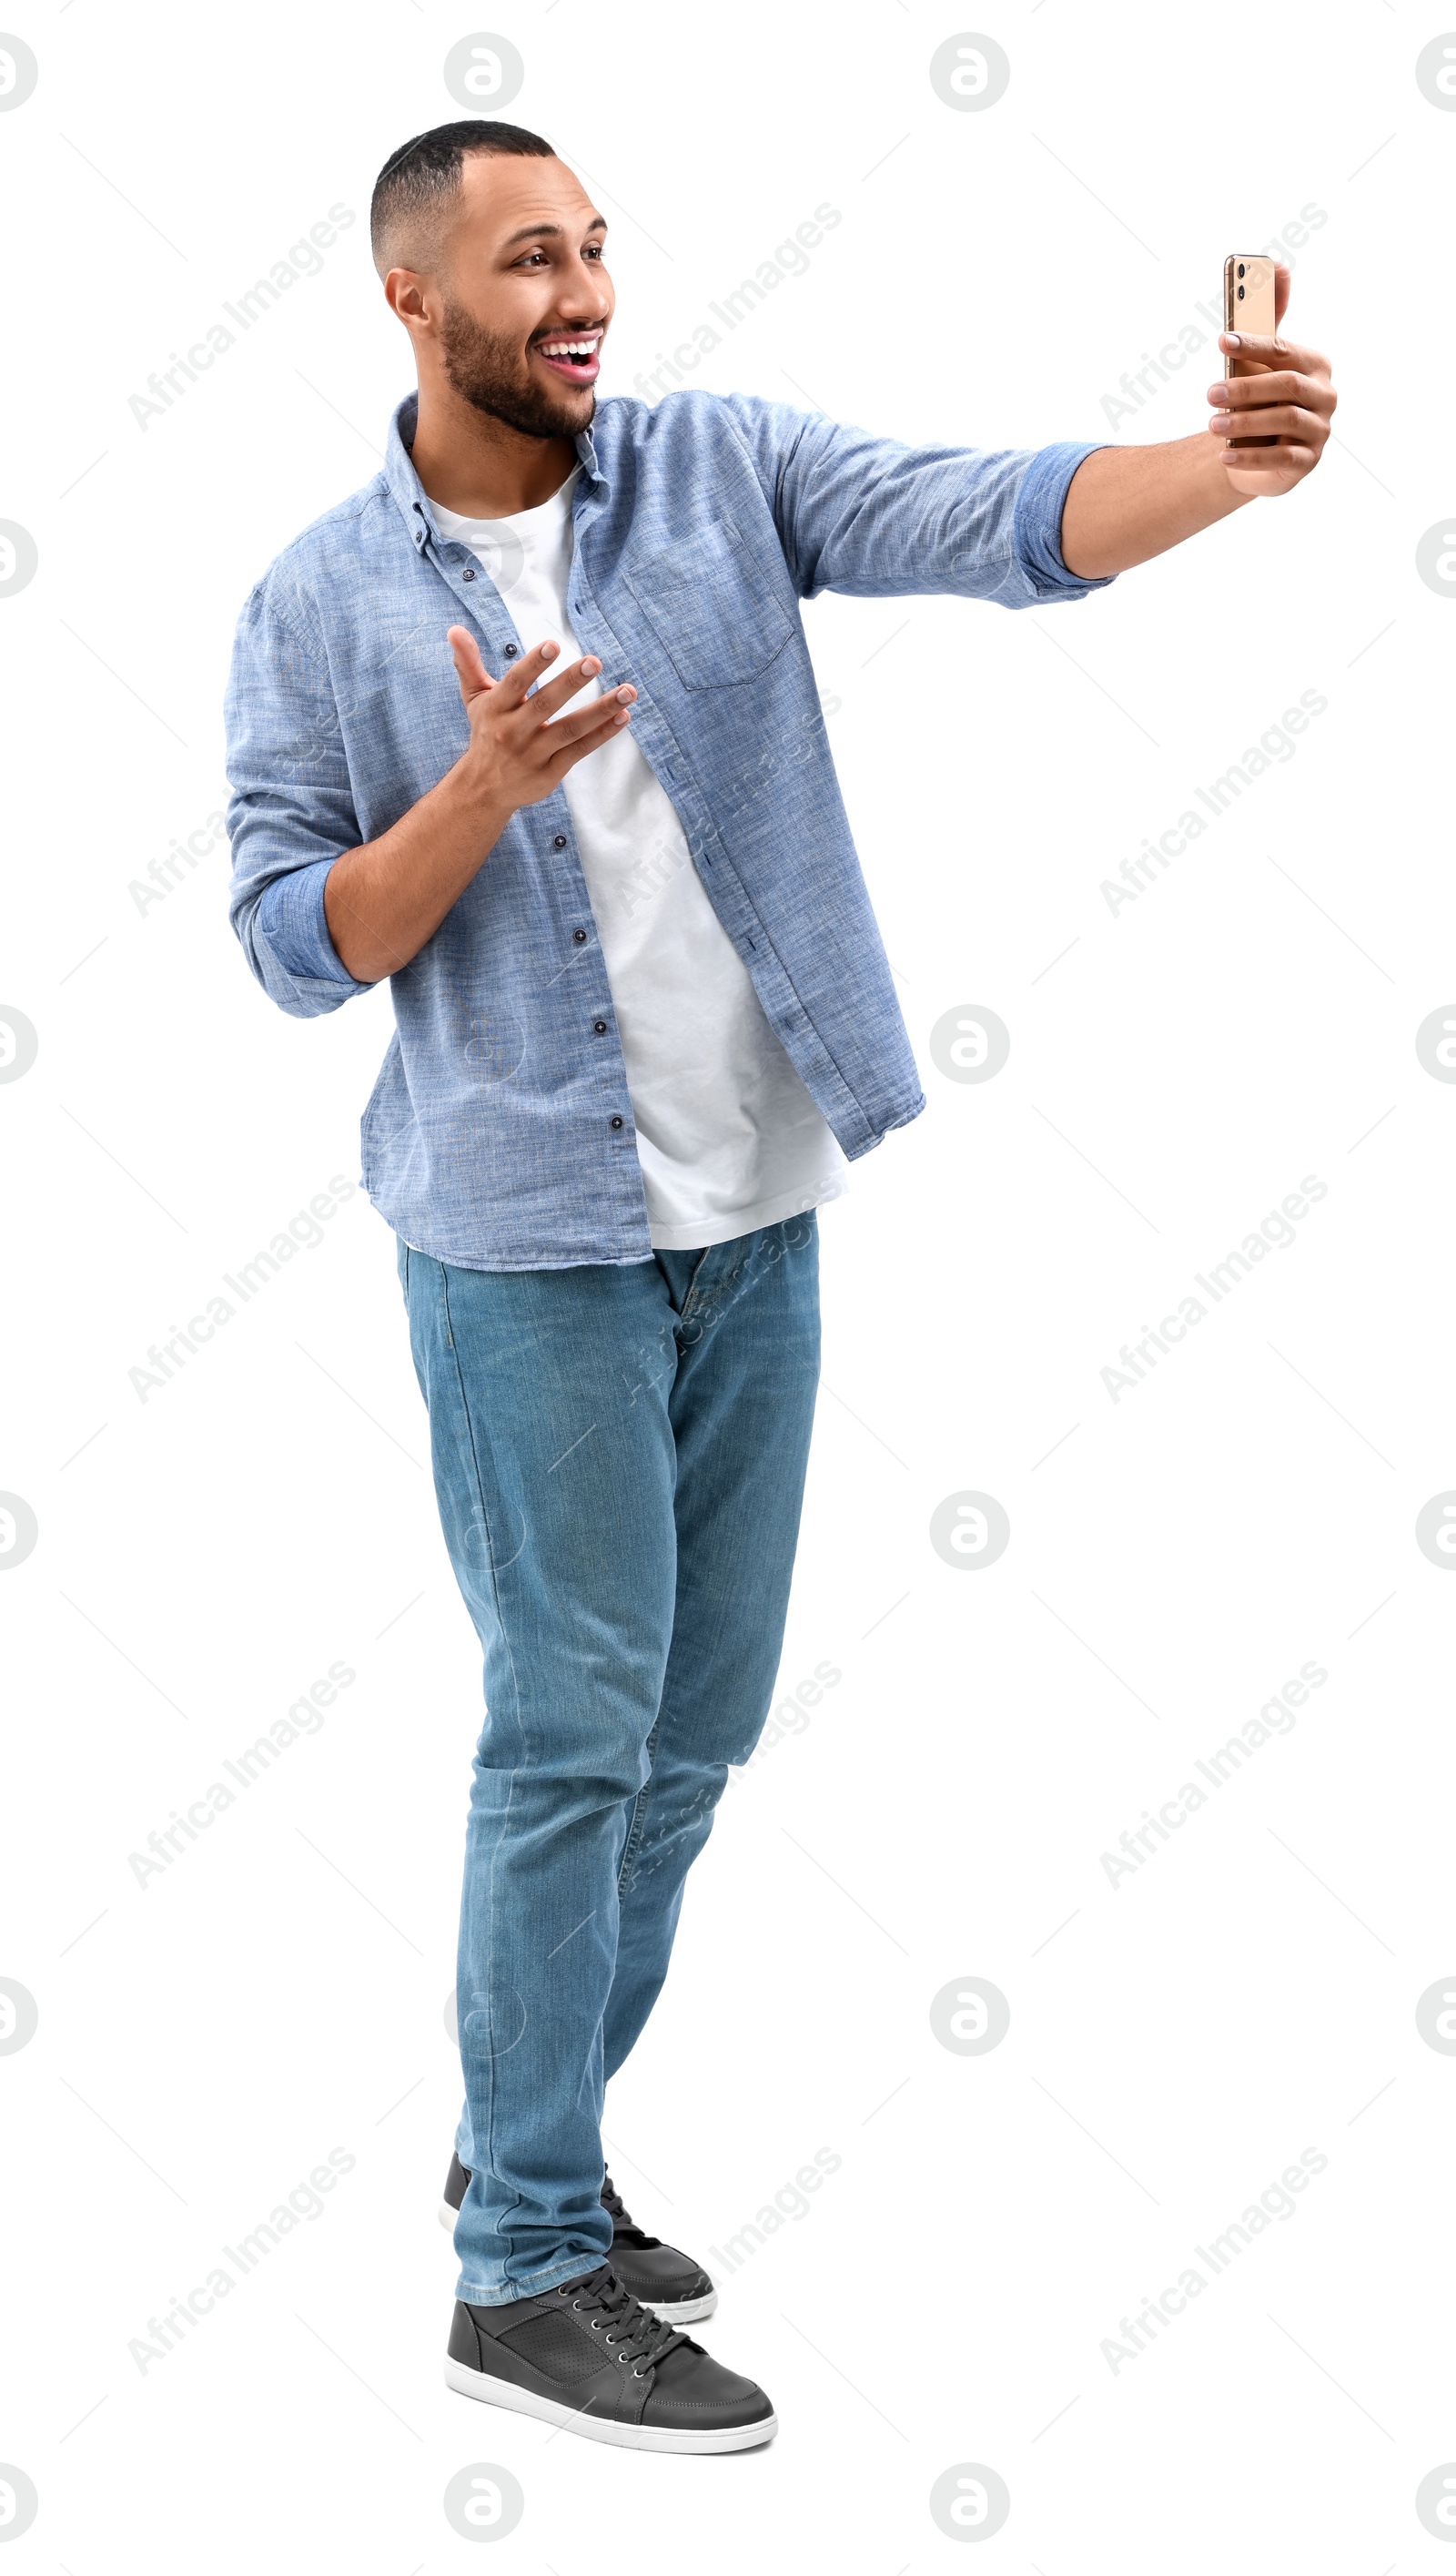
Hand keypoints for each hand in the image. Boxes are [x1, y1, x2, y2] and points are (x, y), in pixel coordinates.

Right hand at [447, 627, 634, 814]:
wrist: (482, 790)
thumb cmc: (485, 733)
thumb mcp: (474, 698)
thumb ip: (468, 663)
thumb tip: (454, 629)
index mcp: (496, 709)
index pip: (515, 683)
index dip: (533, 665)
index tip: (553, 645)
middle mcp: (513, 732)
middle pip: (545, 705)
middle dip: (570, 683)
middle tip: (594, 661)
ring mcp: (533, 754)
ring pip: (569, 729)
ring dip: (601, 710)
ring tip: (628, 691)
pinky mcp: (550, 773)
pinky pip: (579, 751)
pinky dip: (602, 734)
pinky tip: (623, 716)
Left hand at [1206, 261, 1335, 498]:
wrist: (1256, 450)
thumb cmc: (1258, 398)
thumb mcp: (1258, 361)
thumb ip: (1267, 317)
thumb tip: (1278, 265)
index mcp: (1314, 364)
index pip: (1283, 350)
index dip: (1252, 344)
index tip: (1222, 340)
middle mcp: (1325, 394)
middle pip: (1286, 385)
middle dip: (1246, 388)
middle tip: (1210, 394)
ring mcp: (1320, 429)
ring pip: (1285, 420)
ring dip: (1245, 423)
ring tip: (1212, 425)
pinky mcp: (1309, 461)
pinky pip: (1283, 459)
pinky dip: (1252, 457)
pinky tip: (1225, 456)